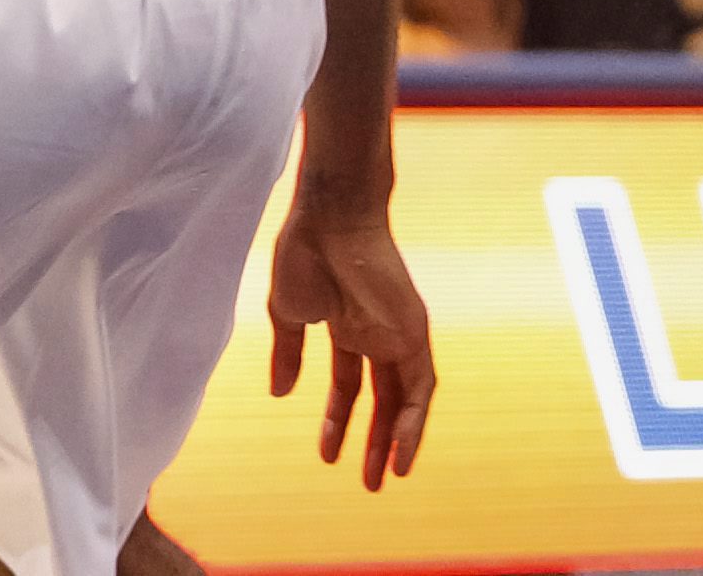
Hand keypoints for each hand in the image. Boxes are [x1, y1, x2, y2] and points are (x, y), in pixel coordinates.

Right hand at [267, 199, 434, 490]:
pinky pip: (421, 388)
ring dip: (396, 440)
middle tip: (366, 482)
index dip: (338, 419)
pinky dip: (413, 421)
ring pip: (405, 400)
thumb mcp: (287, 312)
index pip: (349, 385)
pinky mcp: (415, 335)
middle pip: (381, 400)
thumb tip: (281, 394)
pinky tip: (401, 449)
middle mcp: (377, 336)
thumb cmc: (303, 254)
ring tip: (386, 477)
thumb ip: (288, 353)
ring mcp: (398, 336)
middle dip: (371, 440)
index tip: (327, 453)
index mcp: (346, 328)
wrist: (328, 220)